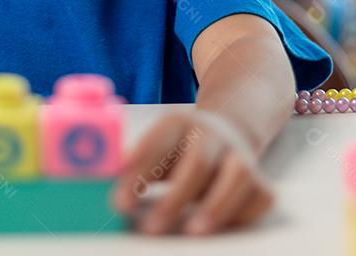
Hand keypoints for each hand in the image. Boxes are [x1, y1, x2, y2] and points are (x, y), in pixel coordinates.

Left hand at [111, 110, 273, 235]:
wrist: (230, 123)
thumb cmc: (180, 146)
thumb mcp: (154, 145)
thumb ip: (130, 164)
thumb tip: (93, 181)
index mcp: (176, 124)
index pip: (156, 147)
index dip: (137, 175)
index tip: (119, 203)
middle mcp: (212, 134)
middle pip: (198, 162)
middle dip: (175, 197)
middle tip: (152, 227)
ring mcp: (240, 153)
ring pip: (238, 175)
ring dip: (217, 205)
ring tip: (194, 232)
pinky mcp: (260, 176)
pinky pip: (261, 193)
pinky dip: (246, 211)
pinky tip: (224, 226)